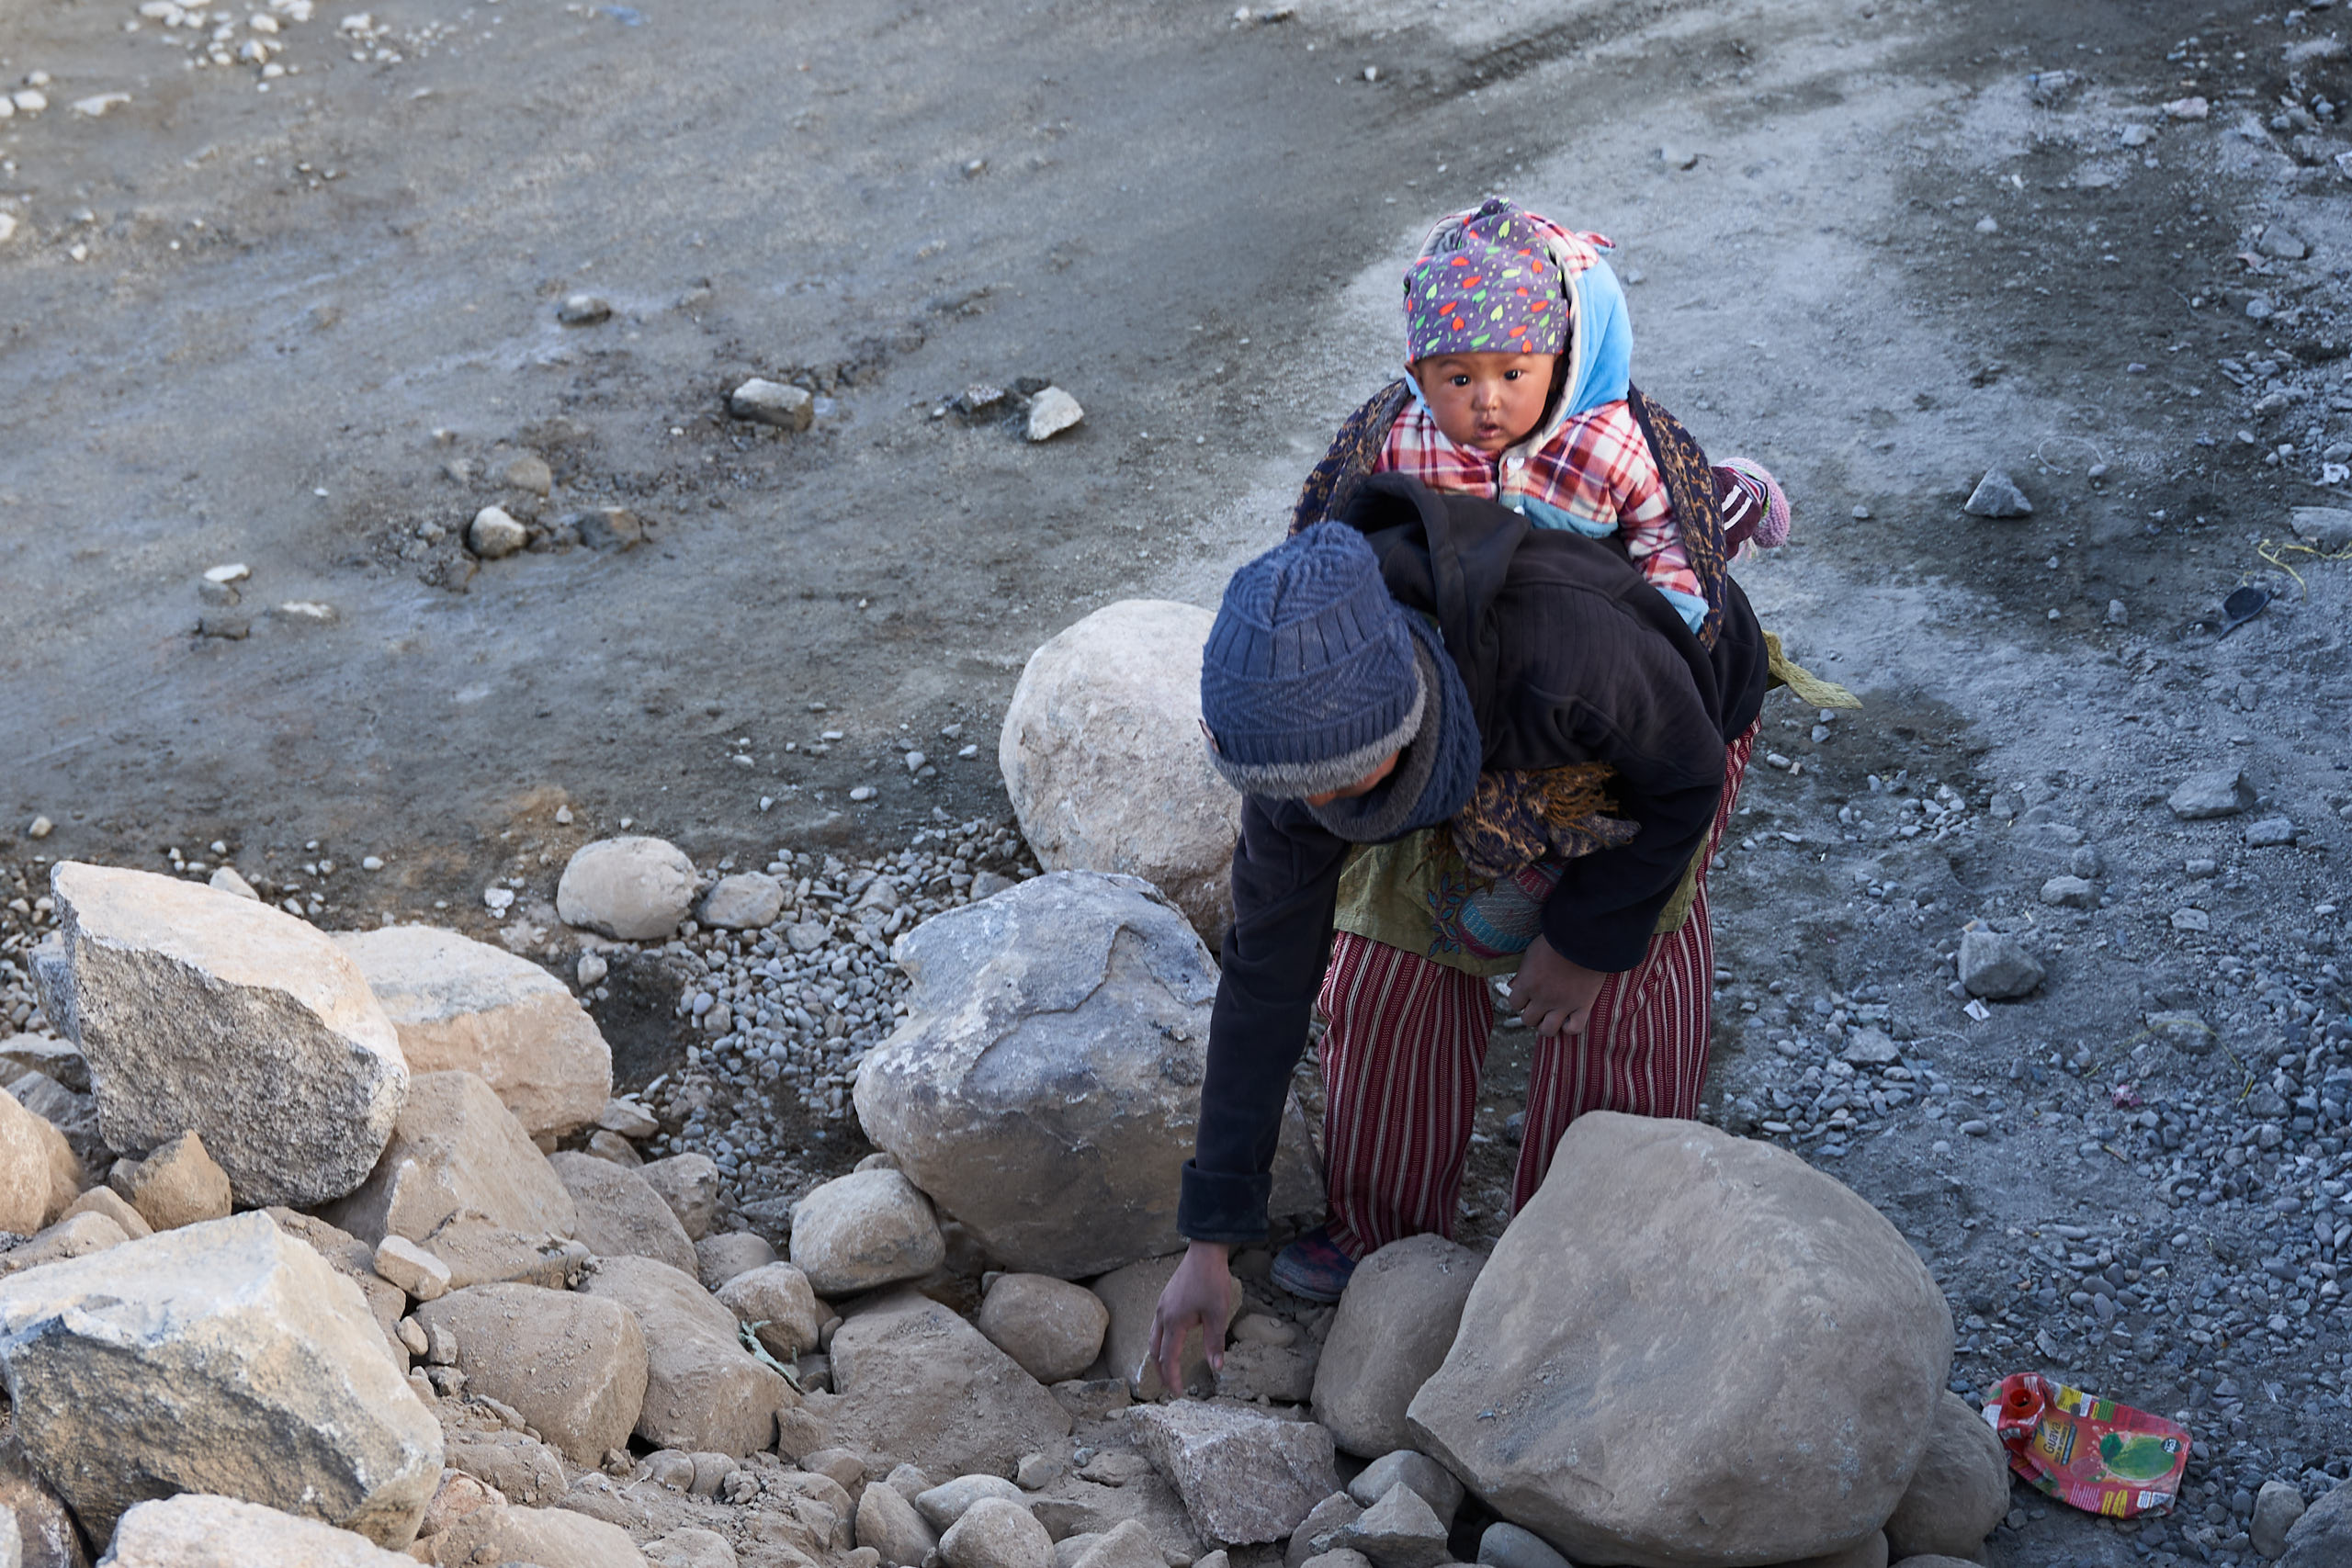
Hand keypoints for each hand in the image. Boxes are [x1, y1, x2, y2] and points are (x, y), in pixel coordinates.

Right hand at [1146, 1240, 1234, 1396]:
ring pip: (1153, 1339)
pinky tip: (1172, 1342)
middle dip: (1162, 1371)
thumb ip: (1215, 1343)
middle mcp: (1163, 1316)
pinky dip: (1161, 1342)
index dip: (1173, 1378)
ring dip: (1159, 1357)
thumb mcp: (1218, 1314)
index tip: (1178, 1394)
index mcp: (1174, 1323)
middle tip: (1171, 1386)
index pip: (1169, 1358)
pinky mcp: (1166, 1300)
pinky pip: (1157, 1327)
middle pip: (1155, 1351)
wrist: (1204, 1252)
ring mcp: (1162, 1307)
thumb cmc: (1212, 1281)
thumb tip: (1216, 1368)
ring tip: (1169, 1369)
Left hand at [1506, 935, 1608, 1037]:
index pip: (1514, 1004)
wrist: (1585, 938)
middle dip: (1532, 1014)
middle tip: (1540, 1006)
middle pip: (1528, 1020)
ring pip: (1547, 1030)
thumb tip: (1512, 986)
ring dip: (1547, 1025)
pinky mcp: (1583, 1005)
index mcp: (1527, 984)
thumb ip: (1521, 973)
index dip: (1520, 1000)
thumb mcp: (1532, 952)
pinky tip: (1570, 1018)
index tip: (1527, 996)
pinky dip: (1570, 1027)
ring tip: (1552, 1016)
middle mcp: (1542, 998)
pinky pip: (1574, 1028)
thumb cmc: (1556, 940)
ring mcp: (1563, 1004)